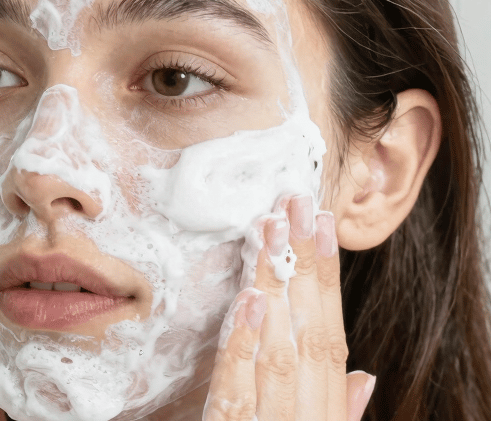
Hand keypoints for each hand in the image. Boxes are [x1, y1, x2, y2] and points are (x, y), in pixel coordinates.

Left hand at [203, 195, 374, 420]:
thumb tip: (364, 375)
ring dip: (275, 285)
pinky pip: (237, 389)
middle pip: (309, 331)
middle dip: (304, 263)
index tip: (323, 222)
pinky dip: (243, 345)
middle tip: (296, 203)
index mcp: (323, 410)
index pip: (331, 336)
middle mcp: (305, 415)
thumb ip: (335, 407)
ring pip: (277, 350)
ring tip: (272, 231)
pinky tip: (249, 302)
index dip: (328, 278)